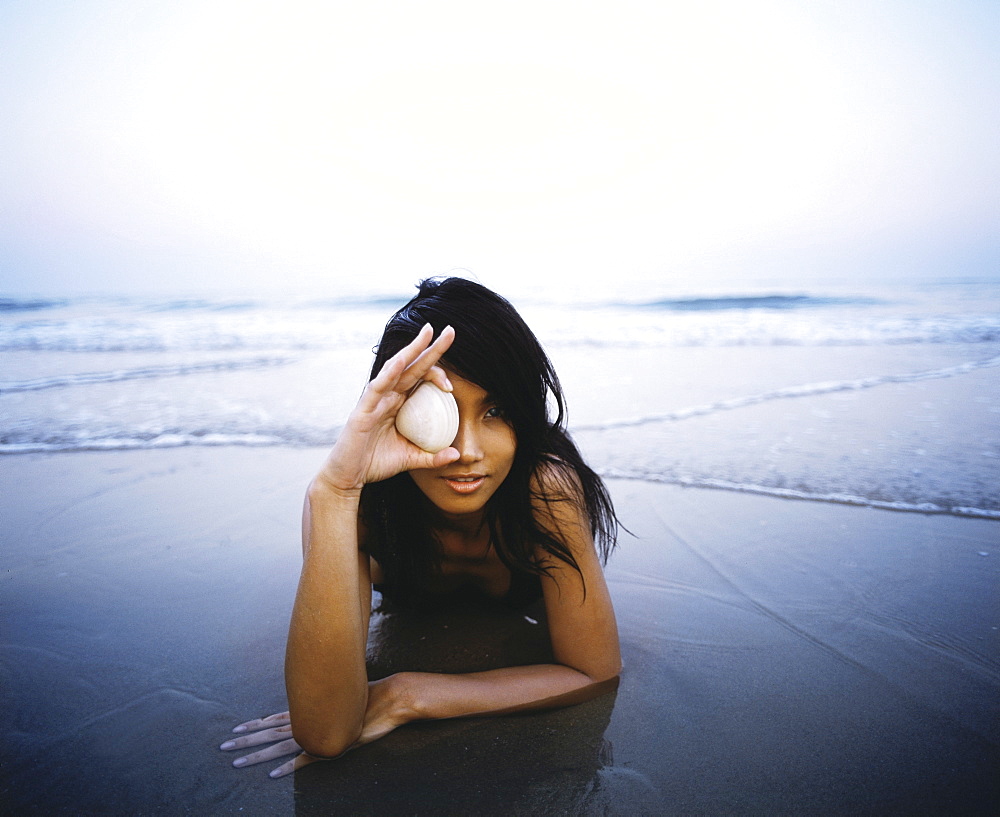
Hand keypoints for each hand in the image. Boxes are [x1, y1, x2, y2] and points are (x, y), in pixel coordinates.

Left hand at [221, 678, 412, 777]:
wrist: (389, 698)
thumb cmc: (368, 698)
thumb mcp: (342, 700)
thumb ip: (328, 705)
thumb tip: (321, 701)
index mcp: (311, 709)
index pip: (274, 719)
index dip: (254, 725)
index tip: (236, 730)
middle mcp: (309, 719)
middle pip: (269, 732)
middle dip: (245, 740)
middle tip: (223, 747)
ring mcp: (318, 733)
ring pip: (279, 745)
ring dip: (256, 755)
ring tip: (236, 762)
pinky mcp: (330, 745)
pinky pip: (304, 758)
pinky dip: (288, 767)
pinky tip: (272, 775)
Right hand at [316, 324, 459, 492]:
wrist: (348, 477)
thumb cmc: (376, 463)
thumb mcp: (411, 459)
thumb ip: (433, 457)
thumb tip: (456, 456)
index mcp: (399, 403)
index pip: (420, 378)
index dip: (438, 374)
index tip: (452, 387)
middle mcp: (388, 396)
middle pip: (412, 365)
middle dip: (430, 347)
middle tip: (449, 330)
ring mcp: (374, 400)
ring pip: (395, 368)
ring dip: (412, 349)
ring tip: (428, 332)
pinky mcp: (363, 410)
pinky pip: (376, 388)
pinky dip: (388, 373)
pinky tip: (401, 361)